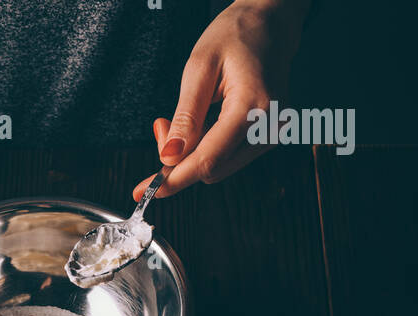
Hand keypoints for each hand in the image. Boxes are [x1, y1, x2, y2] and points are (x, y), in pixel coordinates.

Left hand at [133, 0, 309, 201]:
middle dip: (181, 158)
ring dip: (195, 152)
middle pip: (212, 169)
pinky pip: (230, 156)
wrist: (270, 23)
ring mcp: (272, 134)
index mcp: (253, 107)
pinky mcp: (269, 136)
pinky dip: (210, 147)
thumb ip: (185, 117)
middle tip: (161, 125)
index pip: (208, 160)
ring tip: (190, 115)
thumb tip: (169, 158)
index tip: (145, 191)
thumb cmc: (236, 35)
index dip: (174, 179)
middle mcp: (269, 127)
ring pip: (220, 167)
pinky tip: (206, 121)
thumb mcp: (200, 67)